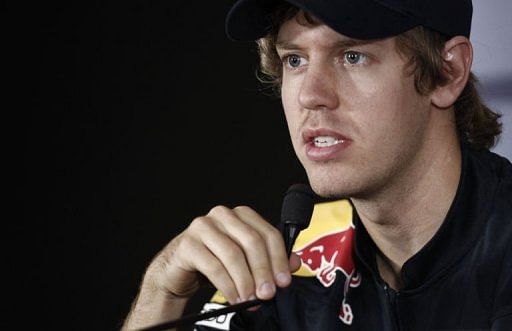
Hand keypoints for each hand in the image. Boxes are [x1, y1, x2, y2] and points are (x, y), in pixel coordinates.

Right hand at [148, 205, 300, 303]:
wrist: (178, 271)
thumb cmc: (214, 262)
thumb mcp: (245, 261)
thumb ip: (270, 259)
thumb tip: (295, 263)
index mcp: (240, 215)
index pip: (267, 232)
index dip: (279, 258)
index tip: (284, 281)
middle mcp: (222, 215)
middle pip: (251, 241)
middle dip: (263, 271)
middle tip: (268, 293)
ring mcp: (203, 227)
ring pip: (233, 254)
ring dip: (245, 281)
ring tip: (251, 300)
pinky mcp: (188, 244)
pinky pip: (213, 266)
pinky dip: (228, 286)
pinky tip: (234, 298)